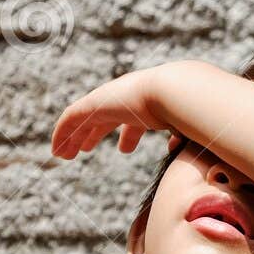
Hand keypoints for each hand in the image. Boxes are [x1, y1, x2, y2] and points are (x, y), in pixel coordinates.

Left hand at [50, 64, 202, 158]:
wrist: (178, 94)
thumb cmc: (191, 117)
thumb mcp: (192, 135)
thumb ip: (190, 145)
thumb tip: (196, 158)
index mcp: (149, 105)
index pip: (134, 120)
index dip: (128, 134)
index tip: (124, 148)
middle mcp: (127, 99)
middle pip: (104, 117)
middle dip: (94, 133)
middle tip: (84, 148)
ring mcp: (111, 99)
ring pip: (84, 119)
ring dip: (74, 136)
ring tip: (65, 154)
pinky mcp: (95, 103)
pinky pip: (72, 118)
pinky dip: (63, 133)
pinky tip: (57, 150)